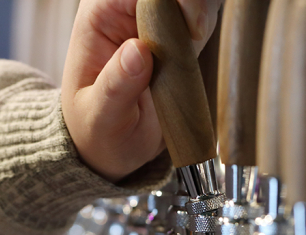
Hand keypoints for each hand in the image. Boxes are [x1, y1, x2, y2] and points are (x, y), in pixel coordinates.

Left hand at [62, 0, 221, 182]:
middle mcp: (127, 9)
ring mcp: (155, 20)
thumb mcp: (100, 117)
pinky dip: (209, 19)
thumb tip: (137, 51)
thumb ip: (115, 86)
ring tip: (197, 40)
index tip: (187, 26)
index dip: (165, 0)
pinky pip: (202, 12)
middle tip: (196, 34)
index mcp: (99, 16)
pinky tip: (200, 42)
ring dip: (203, 10)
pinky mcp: (178, 33)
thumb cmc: (96, 130)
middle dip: (190, 3)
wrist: (112, 148)